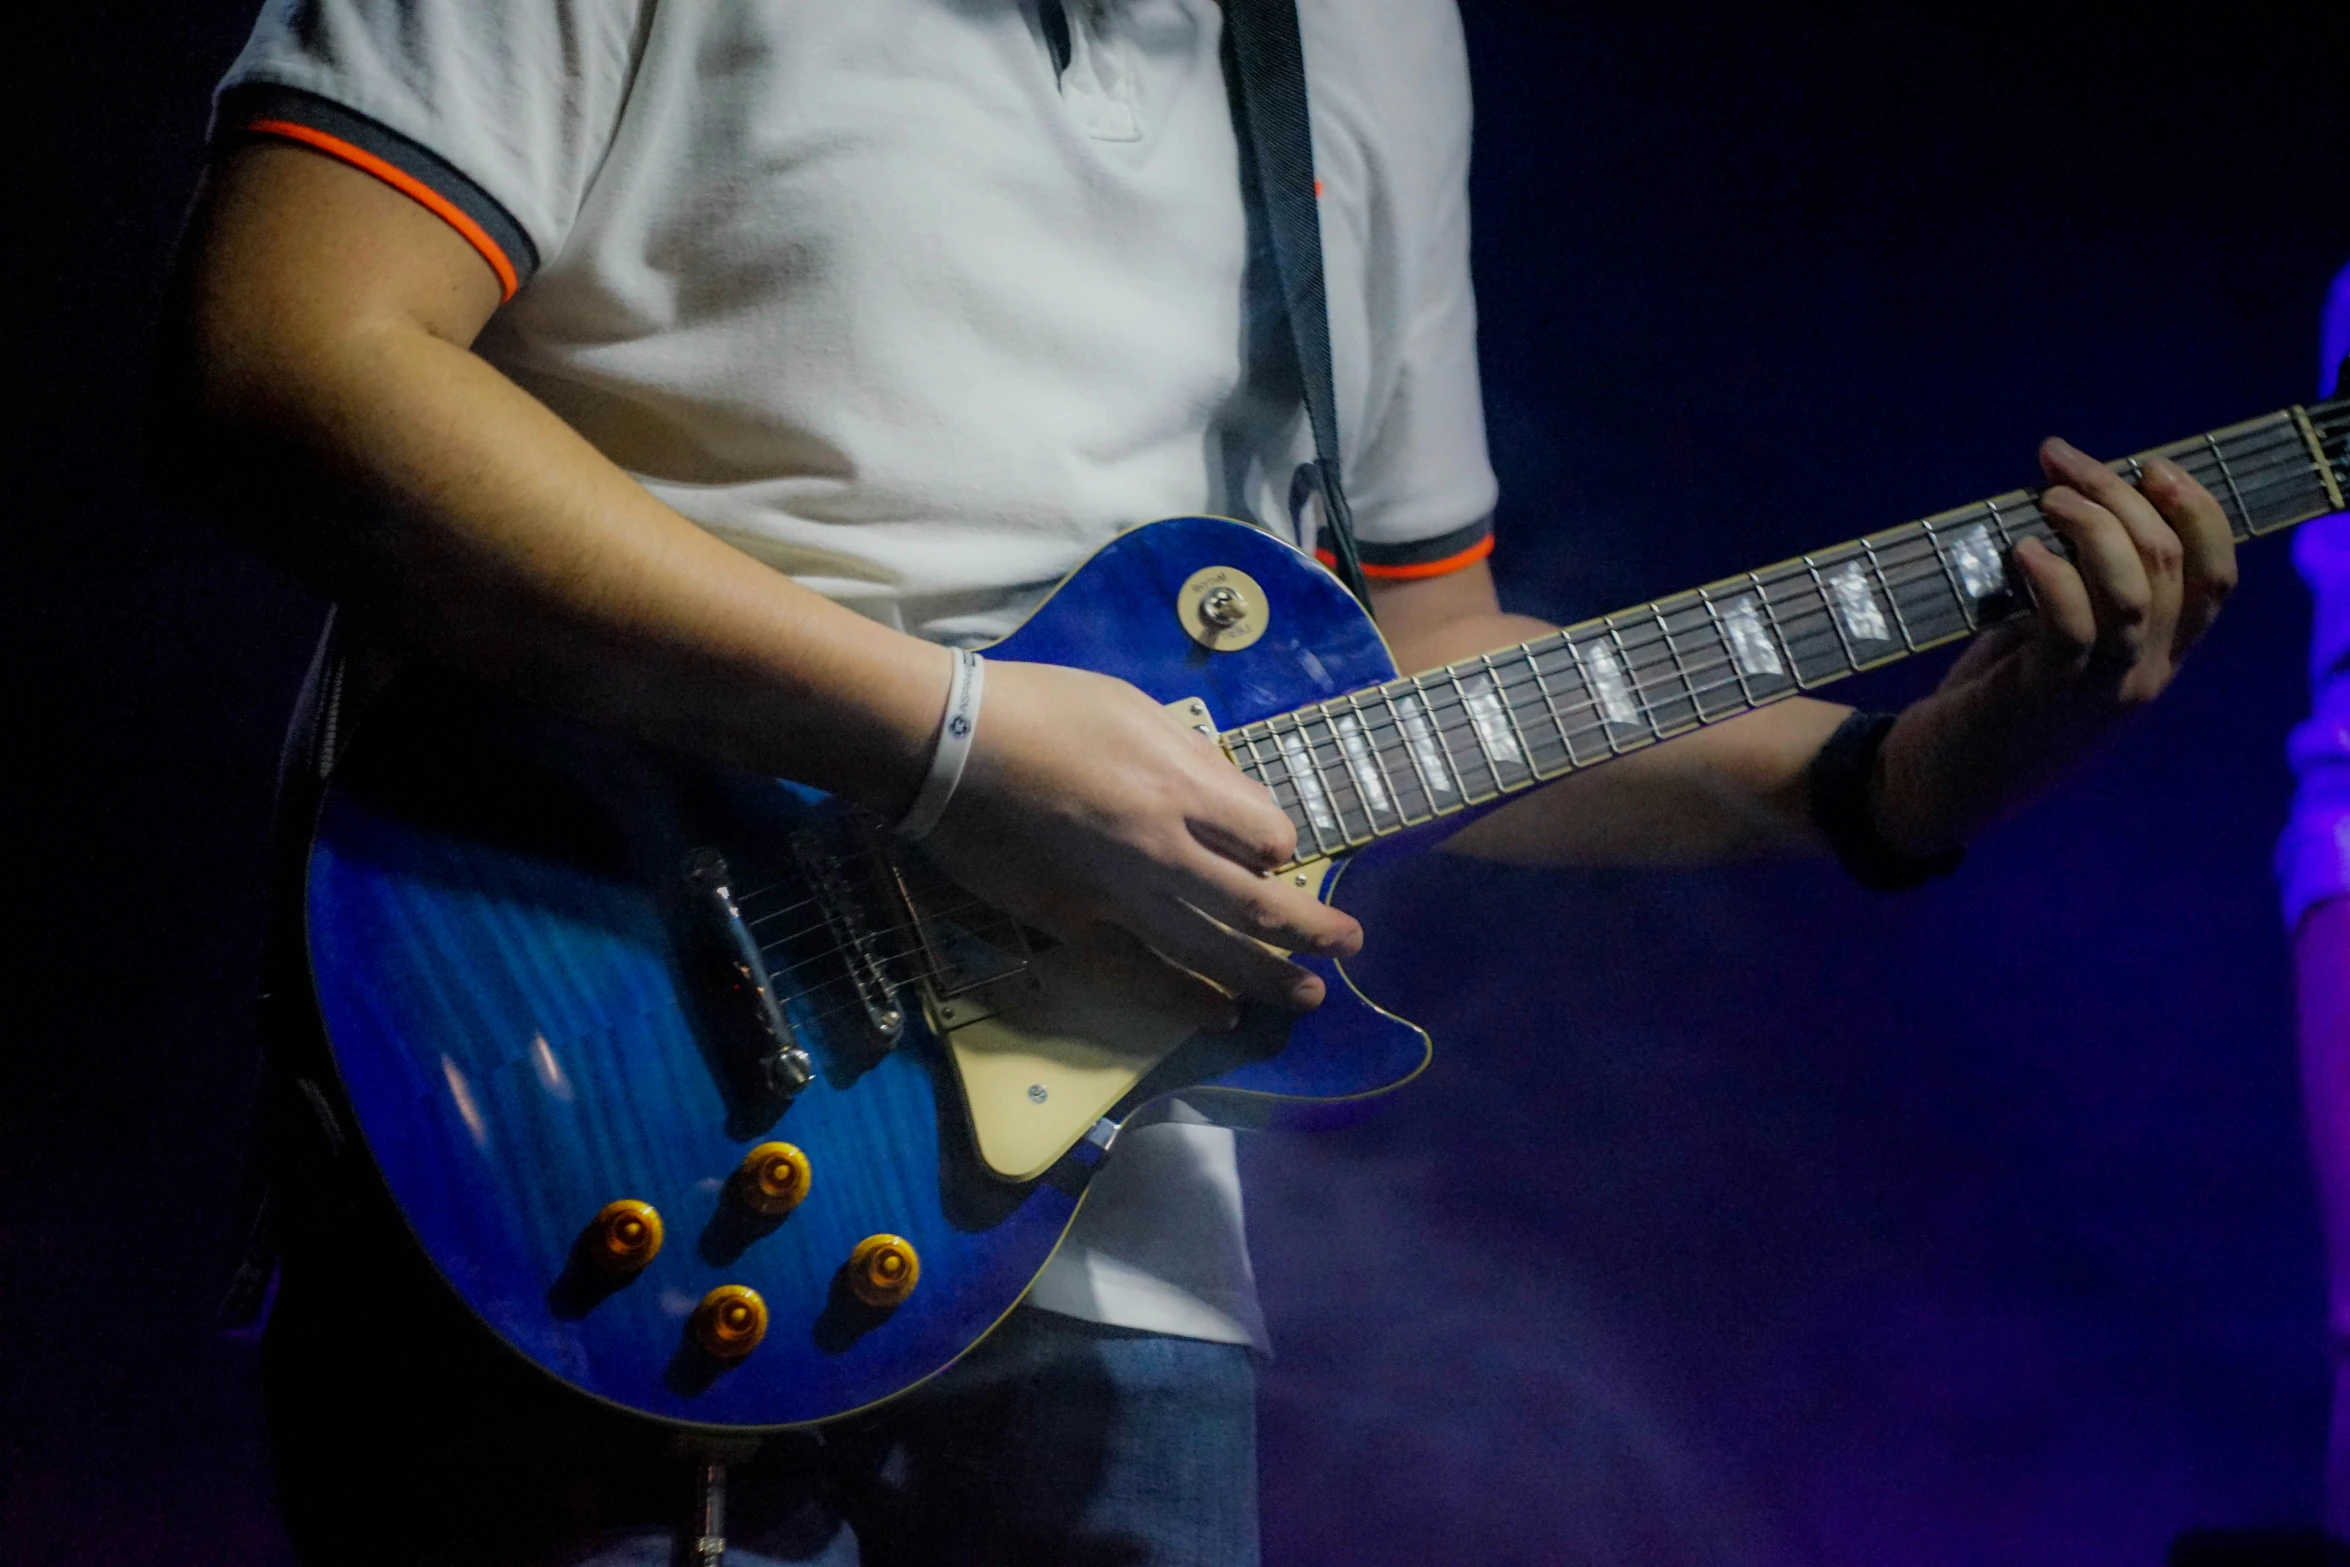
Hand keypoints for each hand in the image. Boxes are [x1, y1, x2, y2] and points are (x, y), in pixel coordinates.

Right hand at [917, 660, 1361, 1017]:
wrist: (944, 746)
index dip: (1280, 846)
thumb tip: (1231, 800)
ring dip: (1266, 977)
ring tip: (1310, 996)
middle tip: (1350, 945)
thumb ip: (1191, 757)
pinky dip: (1186, 1001)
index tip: (1277, 851)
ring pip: (1210, 951)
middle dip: (1310, 929)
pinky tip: (1222, 1016)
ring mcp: (1118, 896)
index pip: (1266, 834)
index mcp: (1180, 784)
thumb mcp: (1132, 706)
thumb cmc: (1039, 709)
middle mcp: (1162, 848)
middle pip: (1256, 903)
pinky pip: (1142, 976)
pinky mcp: (1075, 926)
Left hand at [1874, 437, 2236, 852]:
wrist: (1938, 785)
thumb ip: (2084, 588)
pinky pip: (2071, 628)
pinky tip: (2020, 551)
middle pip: (2167, 565)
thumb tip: (2080, 498)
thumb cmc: (1995, 699)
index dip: (2196, 512)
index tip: (2148, 466)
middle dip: (2117, 494)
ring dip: (2092, 526)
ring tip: (2045, 498)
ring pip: (2134, 592)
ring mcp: (2097, 692)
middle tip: (2058, 464)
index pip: (2216, 578)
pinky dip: (2052, 577)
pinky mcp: (2041, 699)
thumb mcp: (2055, 639)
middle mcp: (2144, 675)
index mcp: (2158, 656)